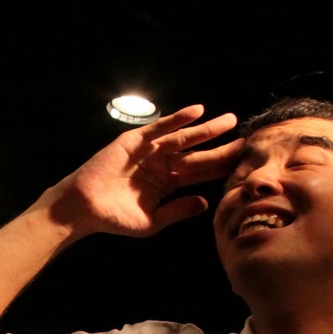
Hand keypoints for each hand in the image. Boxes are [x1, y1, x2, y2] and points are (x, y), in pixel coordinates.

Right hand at [47, 104, 241, 238]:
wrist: (84, 208)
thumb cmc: (114, 218)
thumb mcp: (151, 221)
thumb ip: (178, 211)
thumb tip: (204, 203)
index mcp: (168, 185)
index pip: (201, 174)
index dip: (222, 168)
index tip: (245, 163)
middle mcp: (163, 165)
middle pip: (199, 155)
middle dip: (222, 148)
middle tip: (247, 140)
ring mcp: (150, 151)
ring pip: (184, 138)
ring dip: (207, 129)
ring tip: (230, 121)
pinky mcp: (135, 140)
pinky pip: (160, 128)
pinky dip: (177, 119)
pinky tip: (197, 112)